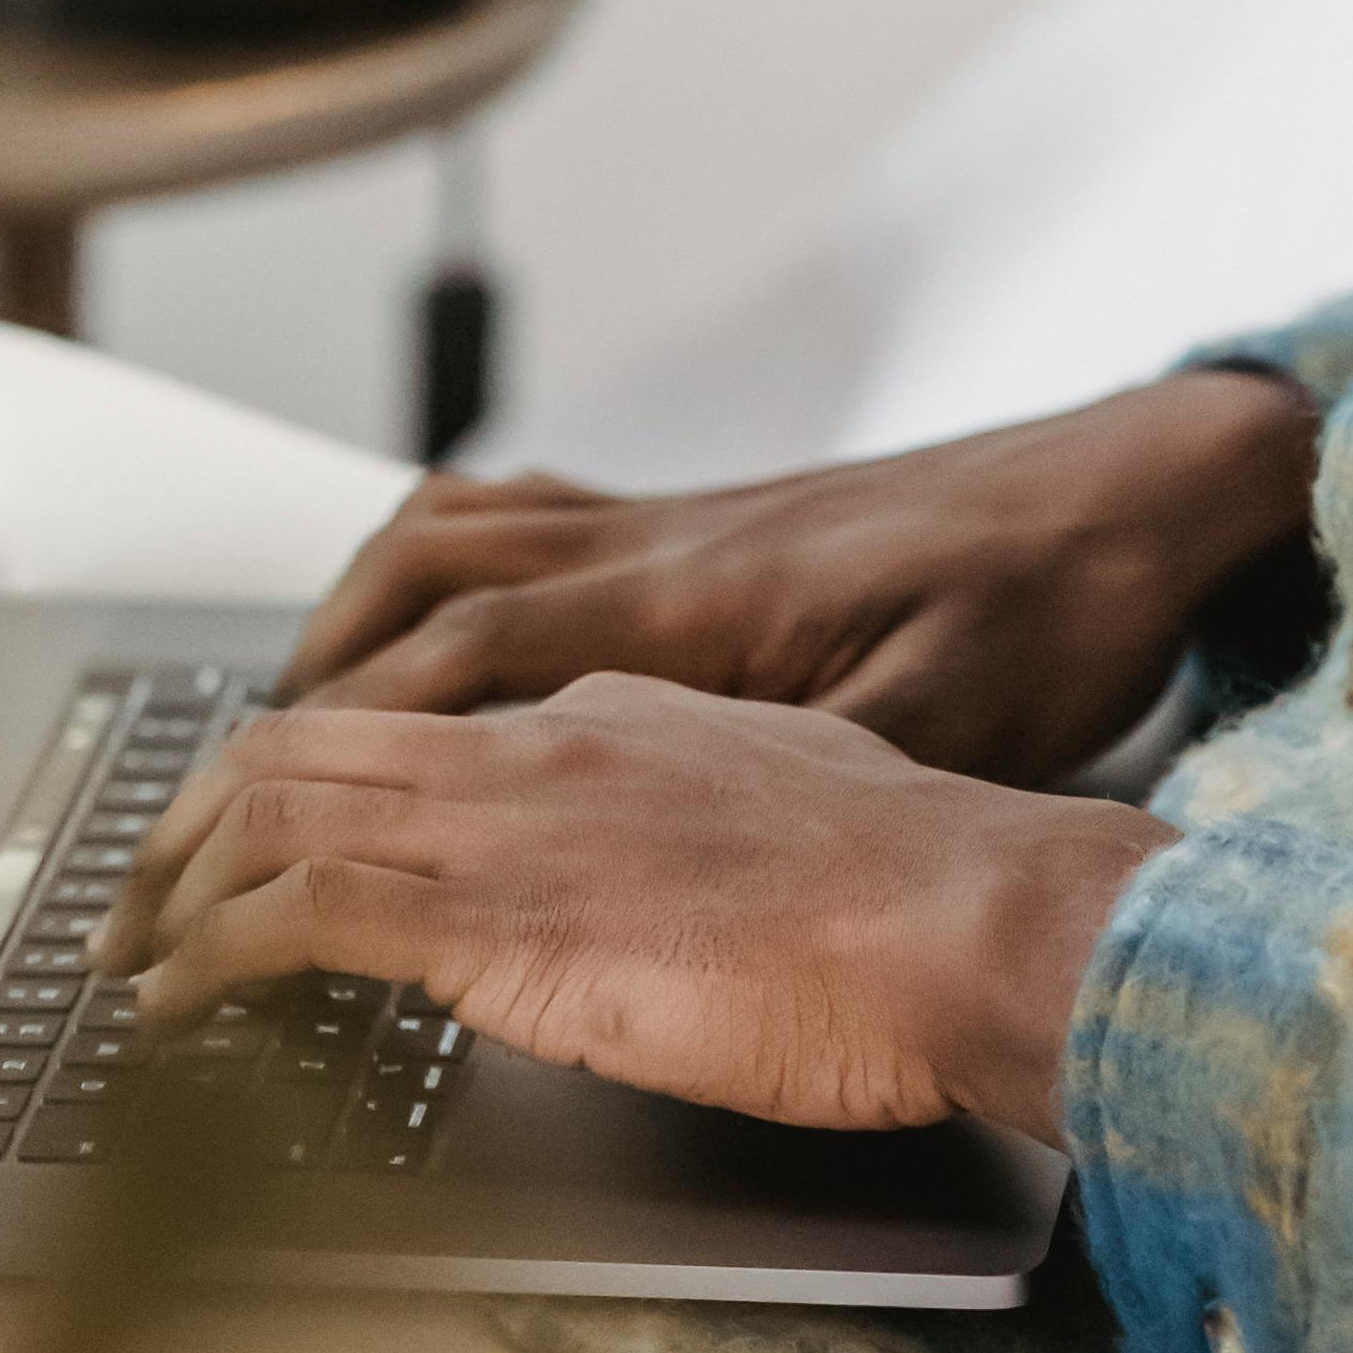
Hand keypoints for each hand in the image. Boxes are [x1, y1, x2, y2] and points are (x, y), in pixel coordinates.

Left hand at [97, 676, 1164, 1140]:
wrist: (969, 915)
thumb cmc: (925, 890)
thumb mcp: (800, 803)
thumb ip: (711, 811)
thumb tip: (677, 860)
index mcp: (612, 713)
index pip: (414, 724)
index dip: (314, 777)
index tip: (266, 839)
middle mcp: (539, 744)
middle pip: (306, 742)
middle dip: (193, 820)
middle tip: (139, 896)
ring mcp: (511, 824)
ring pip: (274, 813)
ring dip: (175, 890)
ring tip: (129, 961)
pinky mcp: (496, 919)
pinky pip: (296, 918)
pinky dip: (207, 959)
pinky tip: (172, 1011)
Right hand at [267, 369, 1320, 786]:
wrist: (1127, 495)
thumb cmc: (1053, 609)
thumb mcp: (952, 722)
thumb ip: (818, 778)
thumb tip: (704, 857)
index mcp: (700, 601)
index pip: (471, 658)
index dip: (355, 736)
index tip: (261, 814)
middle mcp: (661, 544)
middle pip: (425, 592)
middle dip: (310, 690)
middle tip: (225, 795)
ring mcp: (677, 523)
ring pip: (455, 538)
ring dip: (356, 617)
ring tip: (289, 714)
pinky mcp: (705, 525)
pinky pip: (524, 519)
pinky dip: (441, 568)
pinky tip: (431, 630)